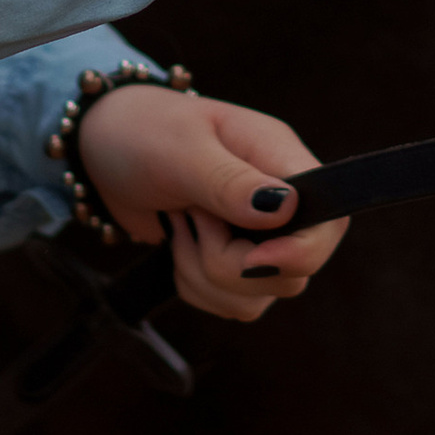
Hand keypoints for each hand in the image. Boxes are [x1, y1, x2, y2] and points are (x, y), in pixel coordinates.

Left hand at [74, 84, 345, 322]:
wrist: (105, 146)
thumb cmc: (143, 130)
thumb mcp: (181, 149)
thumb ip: (229, 181)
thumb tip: (285, 207)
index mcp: (280, 159)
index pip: (329, 221)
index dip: (301, 252)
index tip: (250, 256)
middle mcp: (280, 203)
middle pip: (293, 272)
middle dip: (229, 263)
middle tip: (191, 217)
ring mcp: (259, 237)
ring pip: (258, 296)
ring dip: (204, 273)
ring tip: (180, 223)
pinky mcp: (233, 264)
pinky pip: (232, 304)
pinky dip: (195, 285)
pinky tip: (177, 242)